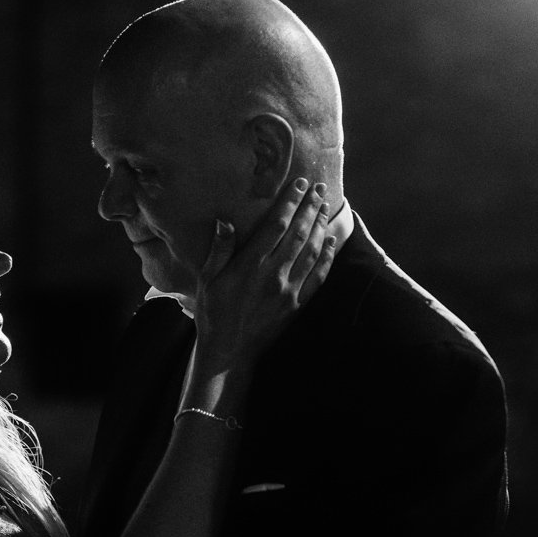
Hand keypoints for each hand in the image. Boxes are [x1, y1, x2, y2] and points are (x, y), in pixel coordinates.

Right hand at [193, 178, 336, 359]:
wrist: (229, 352)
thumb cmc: (213, 314)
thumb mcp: (206, 280)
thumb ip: (219, 250)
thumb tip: (225, 221)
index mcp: (250, 266)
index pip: (275, 226)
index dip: (289, 203)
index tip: (298, 184)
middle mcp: (273, 275)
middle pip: (298, 233)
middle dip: (310, 208)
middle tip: (319, 187)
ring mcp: (288, 290)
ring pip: (311, 251)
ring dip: (320, 226)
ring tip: (325, 207)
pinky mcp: (297, 304)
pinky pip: (318, 276)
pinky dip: (327, 256)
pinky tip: (330, 240)